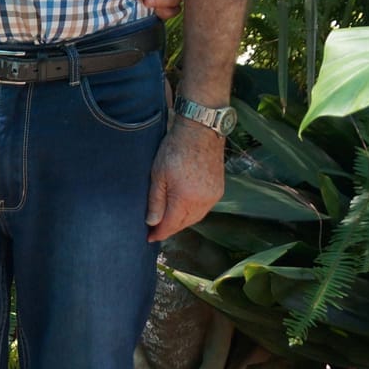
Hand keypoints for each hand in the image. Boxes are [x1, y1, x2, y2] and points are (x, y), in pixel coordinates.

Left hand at [145, 120, 224, 242]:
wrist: (200, 130)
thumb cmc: (175, 148)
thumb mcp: (158, 174)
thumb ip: (156, 201)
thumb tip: (152, 223)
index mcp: (185, 198)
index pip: (171, 224)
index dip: (159, 233)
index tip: (149, 238)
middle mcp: (202, 201)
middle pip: (184, 224)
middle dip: (170, 228)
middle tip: (156, 230)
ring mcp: (213, 196)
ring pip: (196, 218)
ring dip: (182, 222)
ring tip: (168, 221)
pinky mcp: (219, 190)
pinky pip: (204, 208)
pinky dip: (193, 212)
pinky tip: (184, 209)